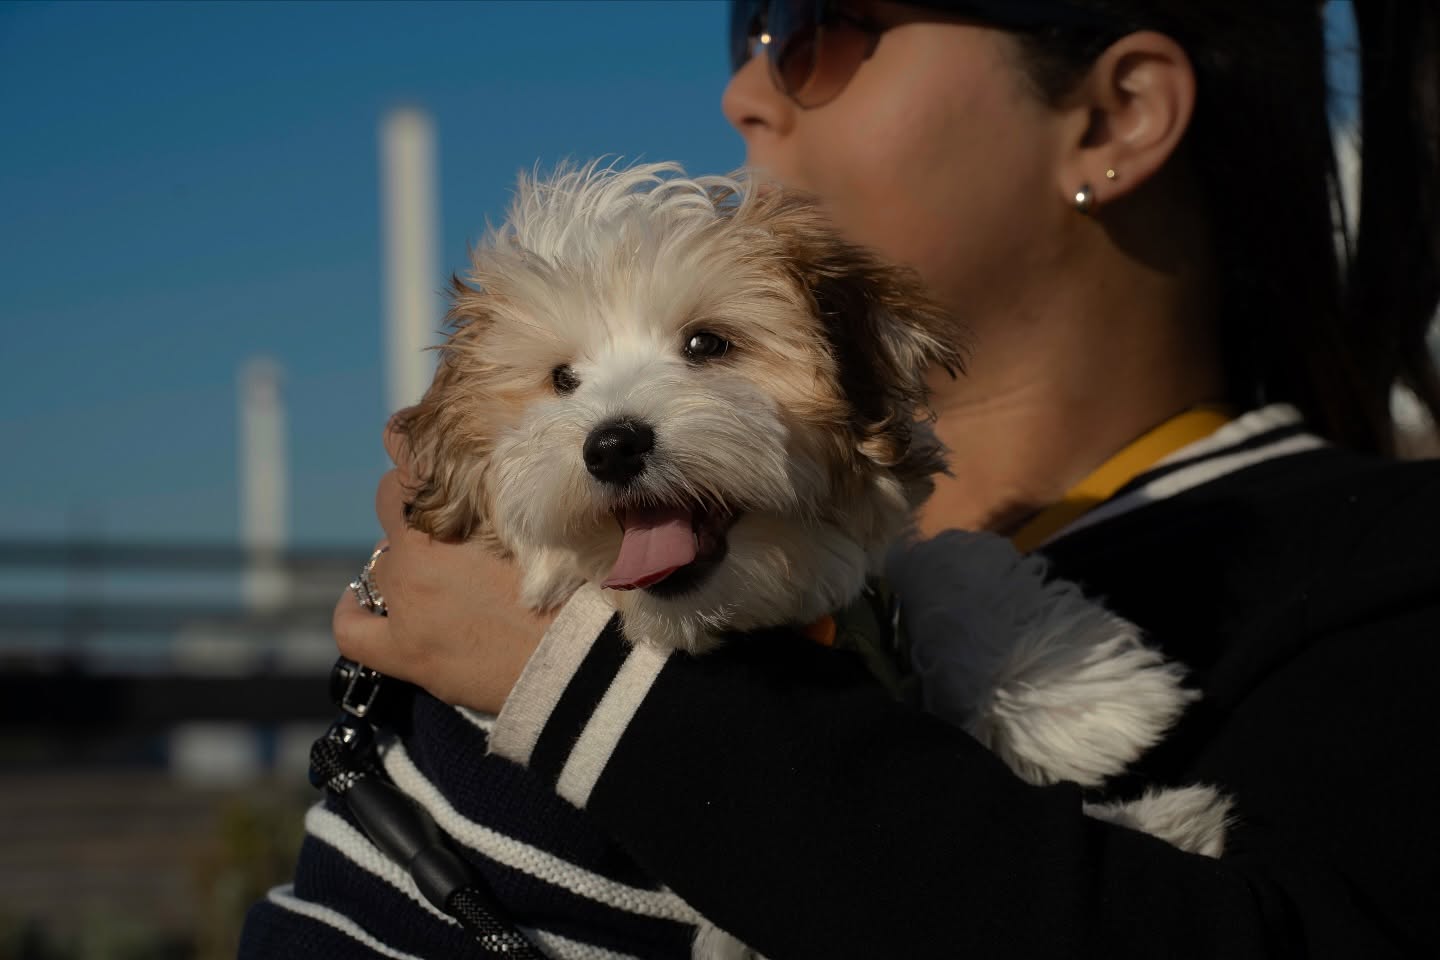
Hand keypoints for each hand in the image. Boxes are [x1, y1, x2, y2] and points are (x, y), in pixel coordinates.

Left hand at [332, 418, 556, 713]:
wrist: (580, 658)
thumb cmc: (579, 587)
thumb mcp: (545, 525)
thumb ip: (512, 503)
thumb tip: (507, 488)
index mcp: (449, 519)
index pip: (407, 474)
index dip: (419, 468)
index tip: (438, 469)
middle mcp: (417, 557)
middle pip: (397, 519)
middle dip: (419, 521)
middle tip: (455, 534)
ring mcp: (407, 606)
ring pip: (383, 567)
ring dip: (403, 564)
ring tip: (434, 576)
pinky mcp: (406, 652)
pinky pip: (353, 628)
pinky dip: (354, 612)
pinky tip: (363, 607)